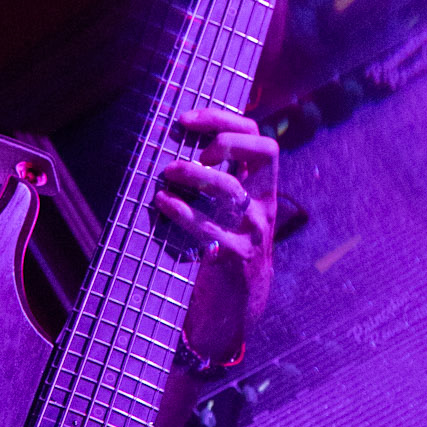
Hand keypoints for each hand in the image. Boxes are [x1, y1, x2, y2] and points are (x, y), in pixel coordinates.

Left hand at [153, 106, 278, 363]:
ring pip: (233, 189)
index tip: (186, 119)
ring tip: (169, 172)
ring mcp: (254, 230)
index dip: (224, 120)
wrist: (237, 307)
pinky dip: (183, 212)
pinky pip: (210, 229)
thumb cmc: (223, 246)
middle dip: (227, 141)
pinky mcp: (237, 257)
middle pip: (264, 152)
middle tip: (196, 152)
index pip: (258, 138)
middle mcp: (264, 204)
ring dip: (197, 175)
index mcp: (262, 188)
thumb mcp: (226, 210)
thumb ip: (213, 179)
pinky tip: (163, 202)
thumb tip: (170, 142)